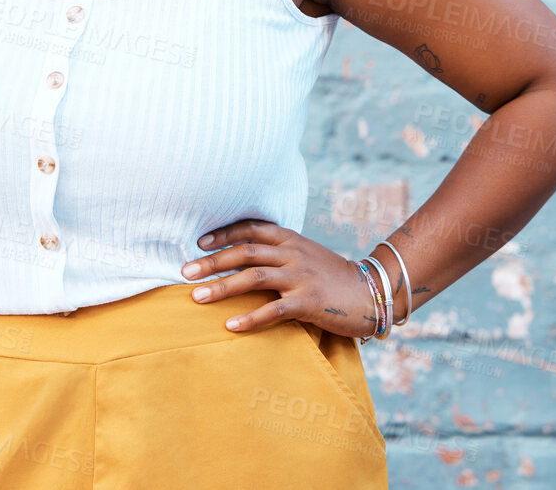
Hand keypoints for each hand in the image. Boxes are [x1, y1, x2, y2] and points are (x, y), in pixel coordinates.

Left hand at [180, 219, 379, 339]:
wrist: (370, 293)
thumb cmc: (332, 276)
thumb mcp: (305, 254)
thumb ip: (278, 252)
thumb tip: (242, 257)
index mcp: (290, 239)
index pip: (250, 229)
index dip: (223, 233)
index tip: (198, 242)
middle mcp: (293, 253)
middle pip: (244, 252)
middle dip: (211, 261)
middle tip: (185, 271)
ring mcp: (301, 277)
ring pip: (253, 277)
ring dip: (221, 287)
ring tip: (196, 297)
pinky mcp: (309, 302)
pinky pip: (273, 310)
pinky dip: (250, 318)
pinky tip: (230, 326)